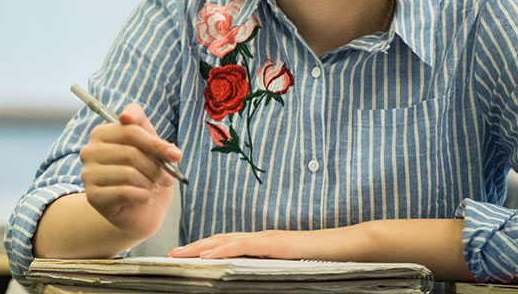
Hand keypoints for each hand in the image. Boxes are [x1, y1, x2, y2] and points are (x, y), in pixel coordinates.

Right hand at [79, 103, 180, 240]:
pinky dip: (142, 196)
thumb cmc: (144, 171)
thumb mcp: (148, 143)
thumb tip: (126, 115)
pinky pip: (125, 192)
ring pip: (128, 174)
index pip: (130, 131)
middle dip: (155, 167)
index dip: (156, 143)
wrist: (139, 208)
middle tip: (167, 177)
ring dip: (149, 183)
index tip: (176, 155)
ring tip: (152, 187)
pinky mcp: (93, 197)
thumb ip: (140, 122)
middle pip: (131, 153)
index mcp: (101, 133)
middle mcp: (89, 151)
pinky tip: (144, 197)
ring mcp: (88, 174)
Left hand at [169, 228, 359, 260]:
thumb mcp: (288, 268)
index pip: (226, 245)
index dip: (203, 250)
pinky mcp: (276, 245)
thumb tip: (249, 279)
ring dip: (201, 247)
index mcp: (262, 245)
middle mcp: (261, 238)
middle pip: (220, 240)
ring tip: (180, 254)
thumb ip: (269, 269)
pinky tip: (209, 255)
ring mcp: (268, 239)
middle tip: (170, 256)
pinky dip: (225, 249)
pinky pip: (245, 246)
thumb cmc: (321, 261)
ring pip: (227, 240)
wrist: (347, 248)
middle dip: (193, 247)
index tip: (183, 257)